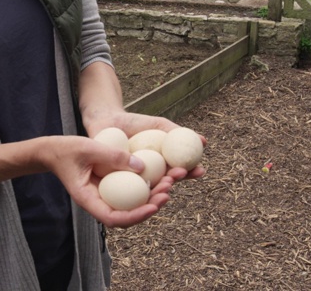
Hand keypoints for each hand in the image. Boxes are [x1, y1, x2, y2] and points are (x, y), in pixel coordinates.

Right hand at [40, 135, 174, 227]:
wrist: (54, 151)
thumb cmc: (66, 149)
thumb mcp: (88, 148)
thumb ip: (113, 156)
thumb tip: (142, 166)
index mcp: (88, 199)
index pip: (113, 218)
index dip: (135, 216)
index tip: (152, 207)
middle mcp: (98, 202)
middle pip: (127, 215)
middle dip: (150, 206)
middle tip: (167, 192)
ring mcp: (104, 196)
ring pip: (131, 205)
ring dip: (151, 198)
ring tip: (169, 184)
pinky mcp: (110, 187)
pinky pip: (129, 193)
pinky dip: (144, 187)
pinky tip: (158, 176)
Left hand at [83, 110, 206, 180]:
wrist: (106, 120)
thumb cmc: (134, 123)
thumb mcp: (158, 125)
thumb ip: (177, 133)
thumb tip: (203, 141)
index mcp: (160, 165)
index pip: (178, 173)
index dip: (190, 174)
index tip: (200, 170)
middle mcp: (148, 176)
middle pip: (164, 184)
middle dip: (174, 182)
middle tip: (178, 175)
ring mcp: (131, 181)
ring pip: (147, 190)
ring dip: (158, 190)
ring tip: (166, 182)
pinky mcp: (114, 184)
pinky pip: (126, 189)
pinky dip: (135, 190)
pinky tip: (144, 187)